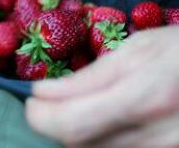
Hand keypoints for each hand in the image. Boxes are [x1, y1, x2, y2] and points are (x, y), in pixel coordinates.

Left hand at [26, 26, 178, 147]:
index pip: (71, 124)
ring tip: (81, 105)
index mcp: (143, 97)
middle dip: (55, 123)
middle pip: (80, 144)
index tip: (32, 99)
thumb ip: (88, 78)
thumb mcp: (136, 51)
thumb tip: (42, 93)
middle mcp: (155, 134)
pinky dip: (101, 139)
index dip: (40, 116)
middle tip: (51, 101)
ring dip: (78, 131)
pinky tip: (104, 119)